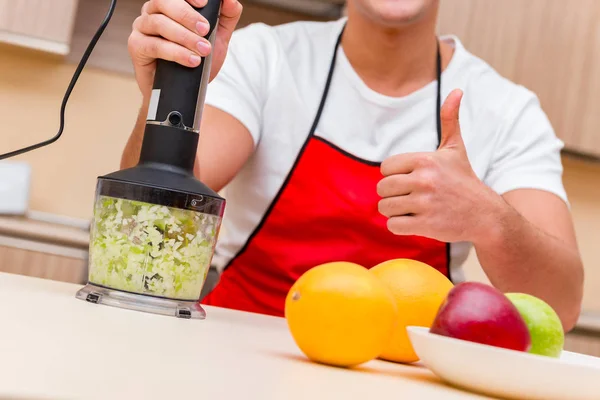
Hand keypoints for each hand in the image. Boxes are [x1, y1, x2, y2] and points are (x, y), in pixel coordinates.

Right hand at [128, 0, 242, 97]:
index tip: (204, 3)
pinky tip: (191, 60)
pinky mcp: (136, 46)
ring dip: (184, 37)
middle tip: (205, 30)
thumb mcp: (218, 37)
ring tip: (203, 50)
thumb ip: (226, 17)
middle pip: (164, 2)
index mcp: (169, 5)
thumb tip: (231, 0)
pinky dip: (175, 52)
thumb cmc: (196, 58)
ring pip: (159, 23)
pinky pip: (153, 45)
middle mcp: (152, 12)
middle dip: (187, 16)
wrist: (184, 89)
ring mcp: (142, 28)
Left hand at [377, 89, 507, 243]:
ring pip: (385, 207)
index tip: (410, 180)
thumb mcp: (456, 149)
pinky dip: (399, 226)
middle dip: (393, 194)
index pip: (385, 168)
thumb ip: (450, 120)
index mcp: (425, 160)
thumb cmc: (464, 181)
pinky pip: (393, 225)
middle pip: (382, 188)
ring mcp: (424, 203)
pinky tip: (416, 221)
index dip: (394, 176)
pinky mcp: (425, 225)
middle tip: (411, 197)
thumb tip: (456, 90)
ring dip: (395, 211)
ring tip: (414, 208)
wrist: (486, 215)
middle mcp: (424, 180)